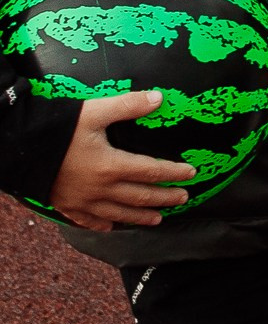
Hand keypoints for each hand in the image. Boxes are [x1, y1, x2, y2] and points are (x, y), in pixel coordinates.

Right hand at [48, 92, 195, 231]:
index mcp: (112, 166)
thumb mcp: (95, 111)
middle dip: (165, 198)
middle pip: (141, 197)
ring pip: (120, 214)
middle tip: (183, 199)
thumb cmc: (59, 128)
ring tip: (158, 219)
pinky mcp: (67, 206)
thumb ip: (128, 106)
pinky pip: (89, 221)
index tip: (191, 174)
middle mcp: (101, 189)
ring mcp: (83, 202)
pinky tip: (112, 226)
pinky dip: (104, 224)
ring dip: (141, 217)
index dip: (174, 173)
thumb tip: (159, 98)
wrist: (20, 148)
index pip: (152, 171)